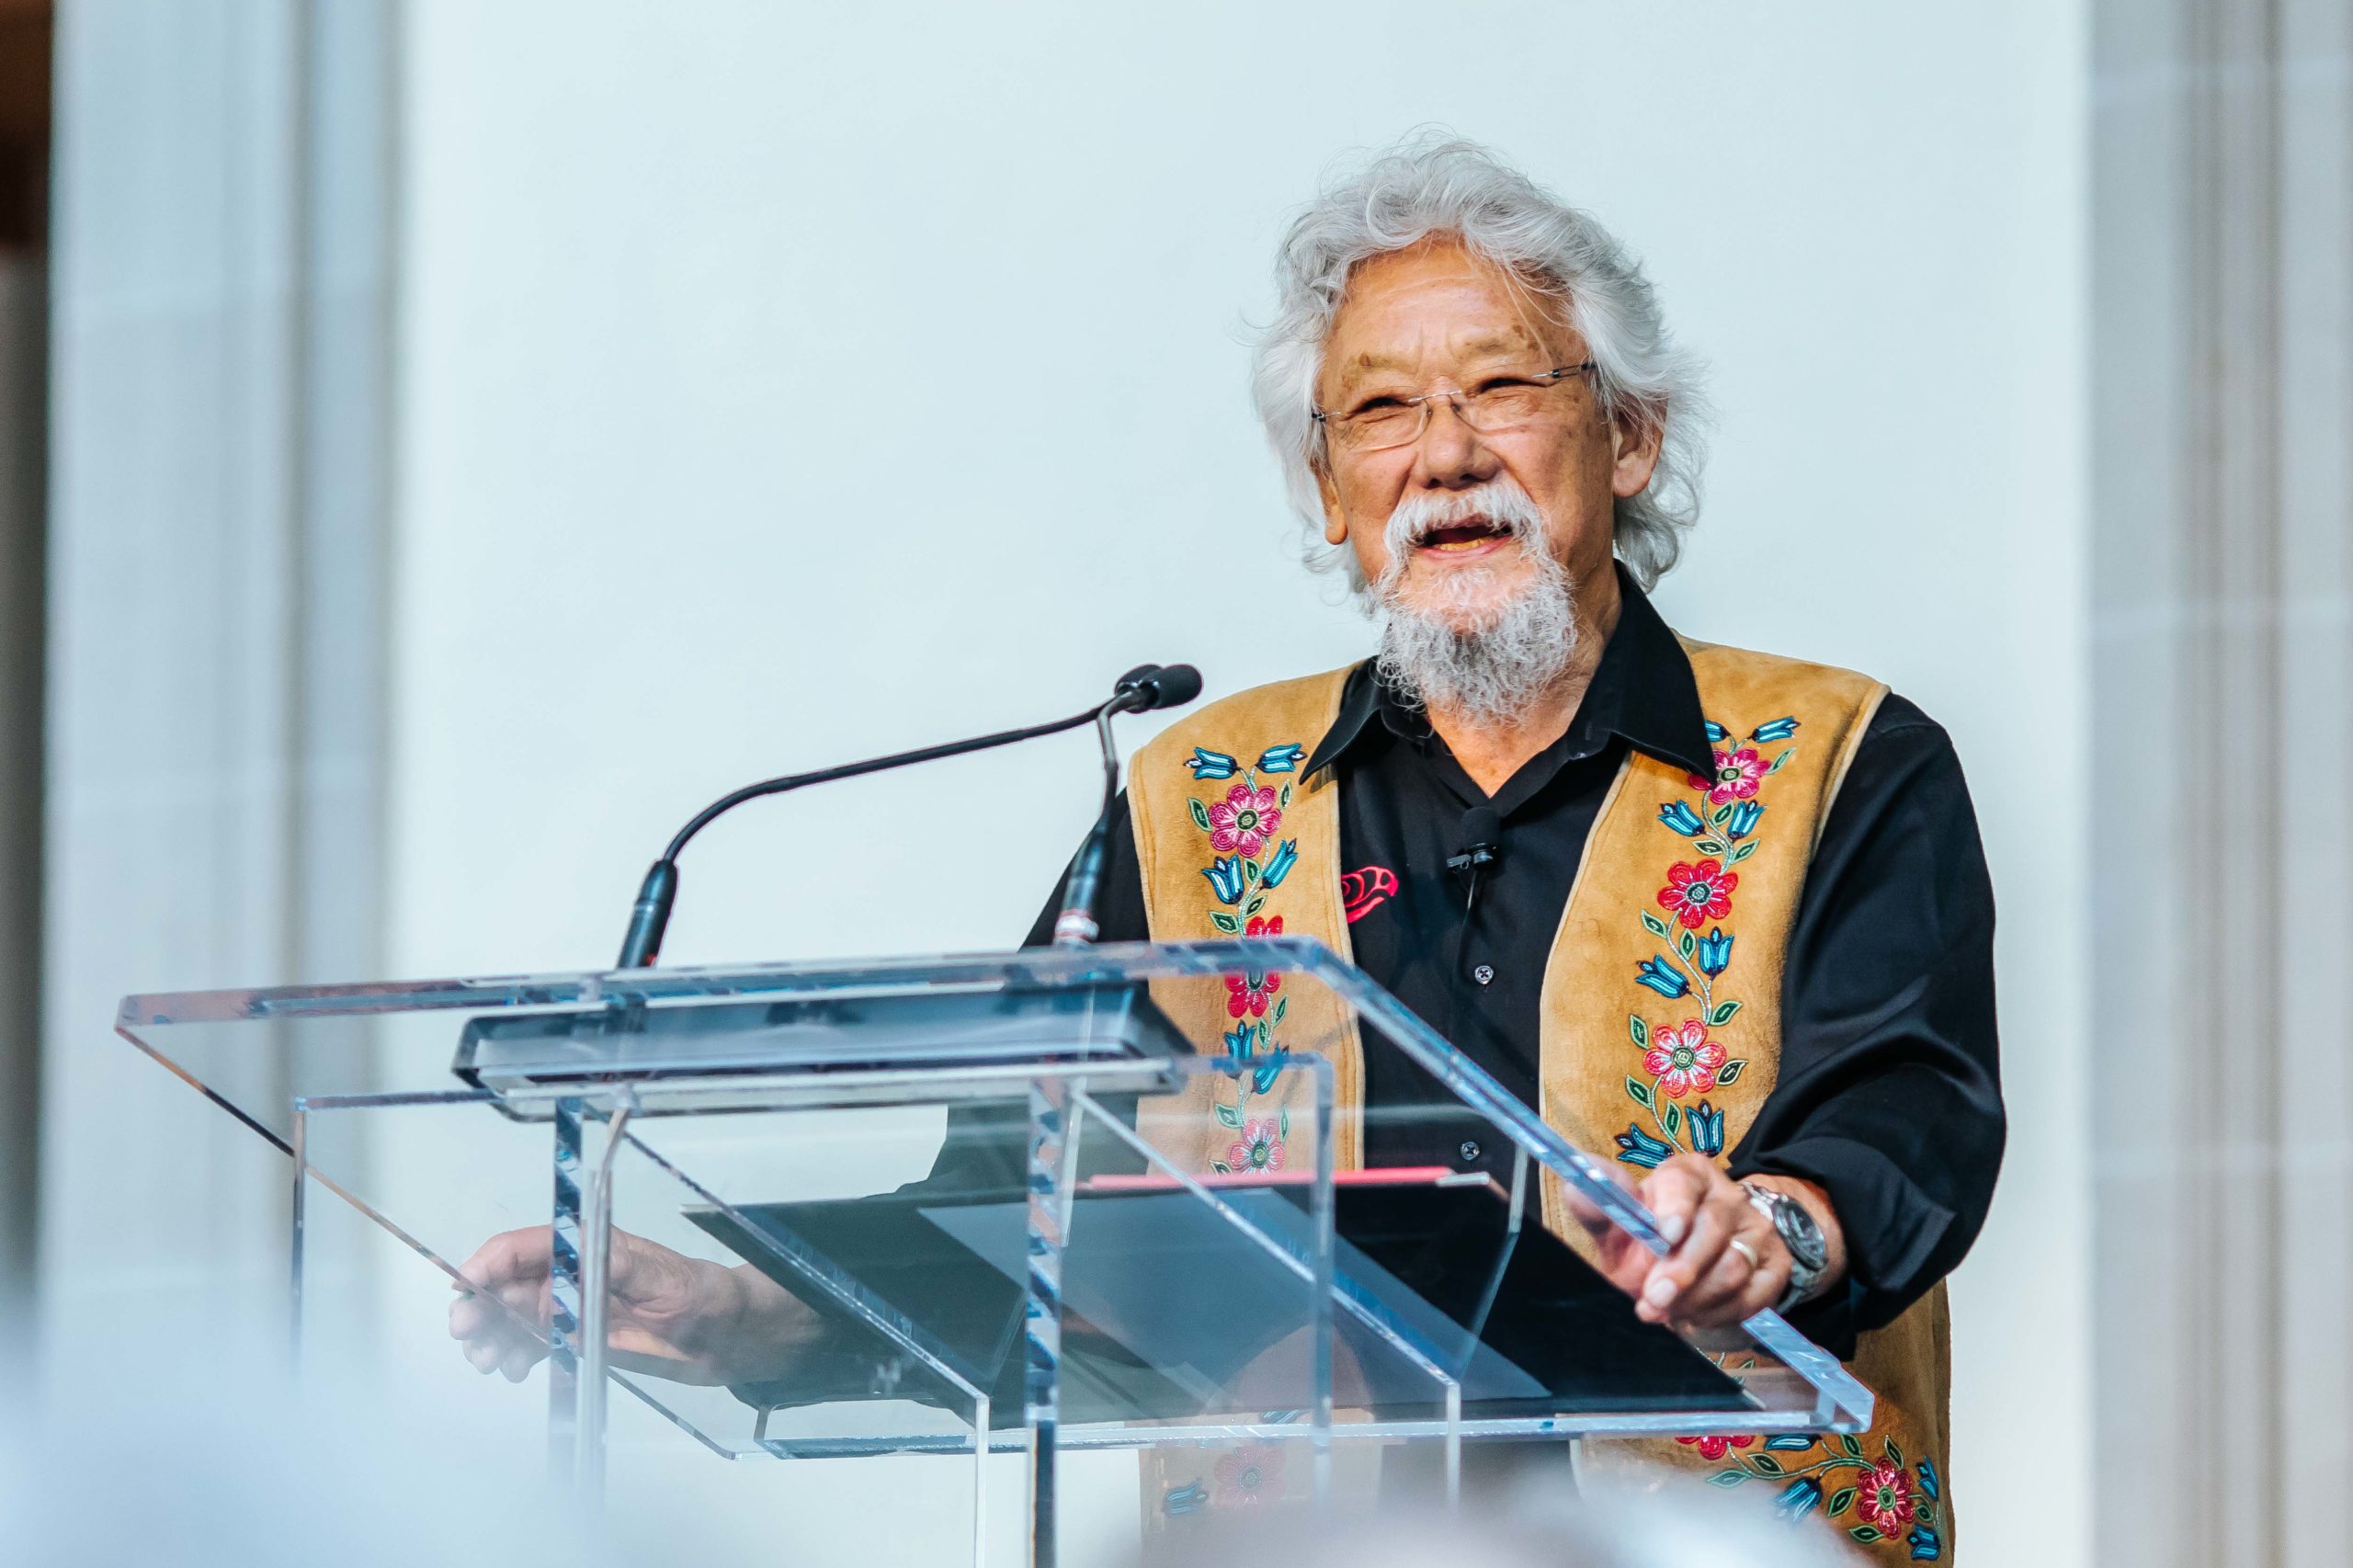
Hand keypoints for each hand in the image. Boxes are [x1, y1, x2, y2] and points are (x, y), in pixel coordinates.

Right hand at [447, 1225, 819, 1386]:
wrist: (729, 1333)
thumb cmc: (702, 1296)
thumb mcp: (658, 1282)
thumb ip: (604, 1283)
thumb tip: (546, 1296)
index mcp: (593, 1247)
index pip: (527, 1246)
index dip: (490, 1264)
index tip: (466, 1288)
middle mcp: (575, 1272)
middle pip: (509, 1282)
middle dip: (481, 1306)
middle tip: (468, 1337)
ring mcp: (574, 1305)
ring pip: (513, 1315)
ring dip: (493, 1334)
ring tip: (490, 1361)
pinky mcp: (579, 1334)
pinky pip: (533, 1340)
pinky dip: (515, 1353)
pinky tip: (513, 1369)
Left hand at [1581, 1156, 1844, 1331]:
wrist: (1703, 1254)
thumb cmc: (1652, 1237)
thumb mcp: (1624, 1222)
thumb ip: (1599, 1207)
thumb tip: (1577, 1186)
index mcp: (1687, 1175)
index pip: (1684, 1184)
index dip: (1675, 1208)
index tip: (1663, 1235)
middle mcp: (1729, 1196)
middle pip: (1713, 1229)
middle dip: (1681, 1270)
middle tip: (1651, 1301)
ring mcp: (1758, 1230)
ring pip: (1734, 1266)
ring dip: (1696, 1299)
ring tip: (1666, 1314)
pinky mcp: (1776, 1265)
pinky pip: (1754, 1295)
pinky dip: (1721, 1313)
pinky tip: (1694, 1319)